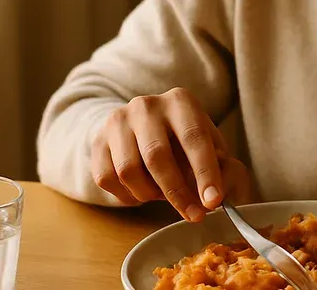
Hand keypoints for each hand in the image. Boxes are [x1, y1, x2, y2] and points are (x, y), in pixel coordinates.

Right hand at [91, 87, 253, 221]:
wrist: (141, 127)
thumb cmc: (184, 140)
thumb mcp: (209, 144)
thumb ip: (218, 167)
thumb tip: (214, 198)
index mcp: (180, 101)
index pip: (194, 138)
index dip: (205, 173)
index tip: (214, 201)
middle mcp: (146, 106)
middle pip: (158, 156)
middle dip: (178, 193)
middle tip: (194, 215)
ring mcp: (117, 121)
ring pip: (129, 171)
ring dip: (150, 195)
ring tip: (164, 195)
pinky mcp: (97, 141)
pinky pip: (108, 180)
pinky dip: (128, 196)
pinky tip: (143, 191)